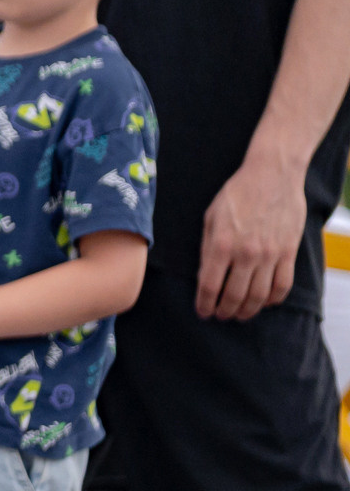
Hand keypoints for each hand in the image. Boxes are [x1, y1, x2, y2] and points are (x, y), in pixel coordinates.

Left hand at [196, 154, 305, 320]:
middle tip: (220, 315)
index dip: (204, 304)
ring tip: (239, 314)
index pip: (209, 286)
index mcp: (221, 244)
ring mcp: (270, 254)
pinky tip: (264, 302)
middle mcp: (246, 253)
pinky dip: (273, 299)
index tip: (202, 312)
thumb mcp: (210, 218)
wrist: (272, 175)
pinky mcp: (289, 252)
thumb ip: (207, 248)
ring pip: (258, 296)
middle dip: (224, 312)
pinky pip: (283, 285)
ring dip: (247, 310)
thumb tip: (204, 276)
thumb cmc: (237, 194)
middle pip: (234, 296)